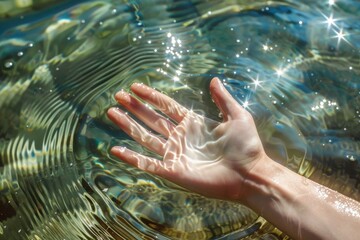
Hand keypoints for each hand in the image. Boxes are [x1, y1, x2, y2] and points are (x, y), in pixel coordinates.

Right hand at [107, 77, 267, 200]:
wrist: (250, 174)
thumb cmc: (246, 146)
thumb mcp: (237, 116)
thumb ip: (223, 98)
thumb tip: (214, 79)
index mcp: (193, 123)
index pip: (166, 106)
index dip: (151, 96)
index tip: (135, 87)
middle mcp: (180, 137)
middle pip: (151, 119)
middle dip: (134, 107)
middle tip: (118, 95)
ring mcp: (175, 154)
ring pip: (145, 137)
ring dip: (128, 126)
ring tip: (112, 112)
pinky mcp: (173, 171)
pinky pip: (147, 163)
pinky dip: (131, 158)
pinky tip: (116, 150)